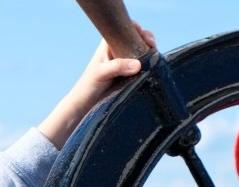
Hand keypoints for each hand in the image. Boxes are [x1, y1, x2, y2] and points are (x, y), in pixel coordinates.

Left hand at [38, 21, 155, 148]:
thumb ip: (118, 66)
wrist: (85, 105)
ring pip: (141, 53)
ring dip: (150, 54)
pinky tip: (152, 69)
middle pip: (137, 39)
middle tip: (152, 47)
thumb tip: (138, 64)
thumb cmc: (88, 86)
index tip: (144, 36)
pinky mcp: (130, 75)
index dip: (137, 29)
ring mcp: (125, 63)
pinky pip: (142, 67)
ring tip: (154, 58)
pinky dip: (149, 66)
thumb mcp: (101, 73)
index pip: (126, 29)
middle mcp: (118, 51)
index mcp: (109, 44)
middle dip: (147, 41)